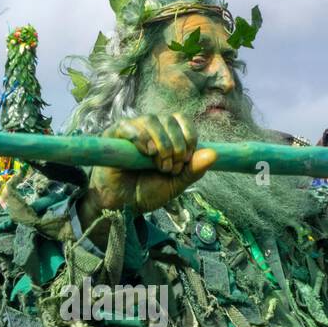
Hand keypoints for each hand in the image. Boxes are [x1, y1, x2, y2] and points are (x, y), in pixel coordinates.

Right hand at [81, 114, 216, 223]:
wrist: (122, 206)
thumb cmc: (146, 193)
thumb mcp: (175, 184)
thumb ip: (193, 170)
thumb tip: (214, 154)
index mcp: (165, 136)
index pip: (182, 120)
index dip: (188, 135)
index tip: (186, 159)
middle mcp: (149, 129)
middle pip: (169, 119)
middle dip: (176, 144)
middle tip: (171, 168)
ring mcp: (131, 131)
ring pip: (151, 120)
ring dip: (162, 143)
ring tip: (159, 165)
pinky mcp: (113, 136)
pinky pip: (129, 126)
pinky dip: (141, 137)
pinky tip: (147, 152)